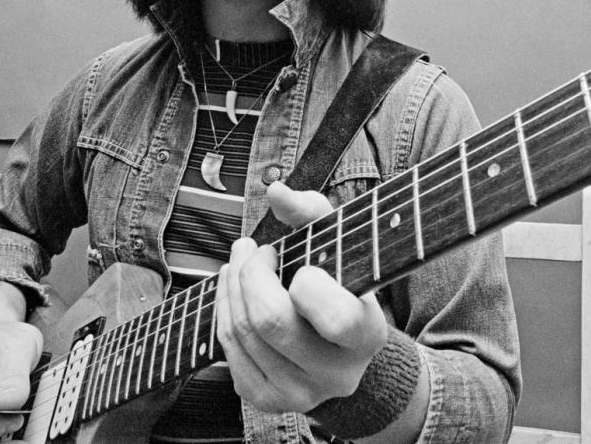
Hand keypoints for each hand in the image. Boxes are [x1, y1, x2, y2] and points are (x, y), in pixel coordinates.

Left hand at [215, 181, 388, 412]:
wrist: (343, 353)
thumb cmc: (341, 286)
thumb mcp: (339, 245)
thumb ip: (312, 211)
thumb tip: (275, 191)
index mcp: (366, 336)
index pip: (335, 317)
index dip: (307, 284)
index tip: (301, 265)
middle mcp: (337, 374)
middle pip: (270, 321)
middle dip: (249, 274)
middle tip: (251, 249)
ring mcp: (300, 393)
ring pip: (242, 333)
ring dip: (230, 287)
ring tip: (239, 263)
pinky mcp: (268, 400)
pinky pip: (228, 352)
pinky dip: (224, 314)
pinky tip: (233, 294)